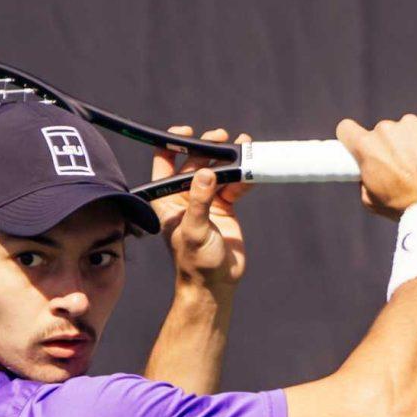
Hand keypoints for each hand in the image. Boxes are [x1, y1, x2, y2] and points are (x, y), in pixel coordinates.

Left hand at [150, 125, 249, 290]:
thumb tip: (205, 172)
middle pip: (195, 161)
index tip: (187, 133)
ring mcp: (206, 200)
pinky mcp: (225, 207)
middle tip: (221, 137)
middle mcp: (185, 195)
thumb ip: (199, 202)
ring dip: (228, 158)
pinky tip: (251, 168)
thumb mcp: (194, 231)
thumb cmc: (196, 262)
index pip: (165, 161)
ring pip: (217, 170)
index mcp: (167, 198)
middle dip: (207, 146)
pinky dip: (243, 176)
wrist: (216, 284)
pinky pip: (235, 184)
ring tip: (241, 144)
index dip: (173, 144)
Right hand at [333, 113, 416, 219]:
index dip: (352, 138)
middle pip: (383, 132)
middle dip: (391, 147)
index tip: (360, 144)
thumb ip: (365, 179)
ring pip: (408, 129)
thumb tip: (369, 171)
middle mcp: (387, 130)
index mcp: (367, 147)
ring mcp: (413, 124)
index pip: (346, 129)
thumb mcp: (372, 201)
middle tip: (405, 168)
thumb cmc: (406, 208)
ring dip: (414, 142)